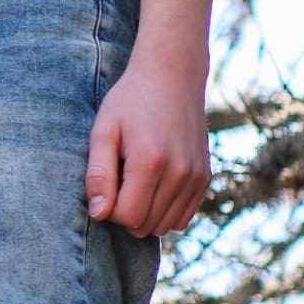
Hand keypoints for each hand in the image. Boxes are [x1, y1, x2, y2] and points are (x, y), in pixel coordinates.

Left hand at [86, 55, 209, 237]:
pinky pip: (182, 218)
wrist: (172, 76)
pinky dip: (164, 211)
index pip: (127, 217)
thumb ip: (98, 175)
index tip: (105, 183)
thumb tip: (99, 215)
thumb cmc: (130, 102)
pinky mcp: (205, 178)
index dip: (108, 209)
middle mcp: (180, 173)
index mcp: (151, 162)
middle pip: (146, 226)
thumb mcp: (103, 132)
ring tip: (135, 181)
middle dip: (125, 212)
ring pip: (165, 226)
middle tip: (119, 180)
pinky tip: (153, 187)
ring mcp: (197, 177)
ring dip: (145, 214)